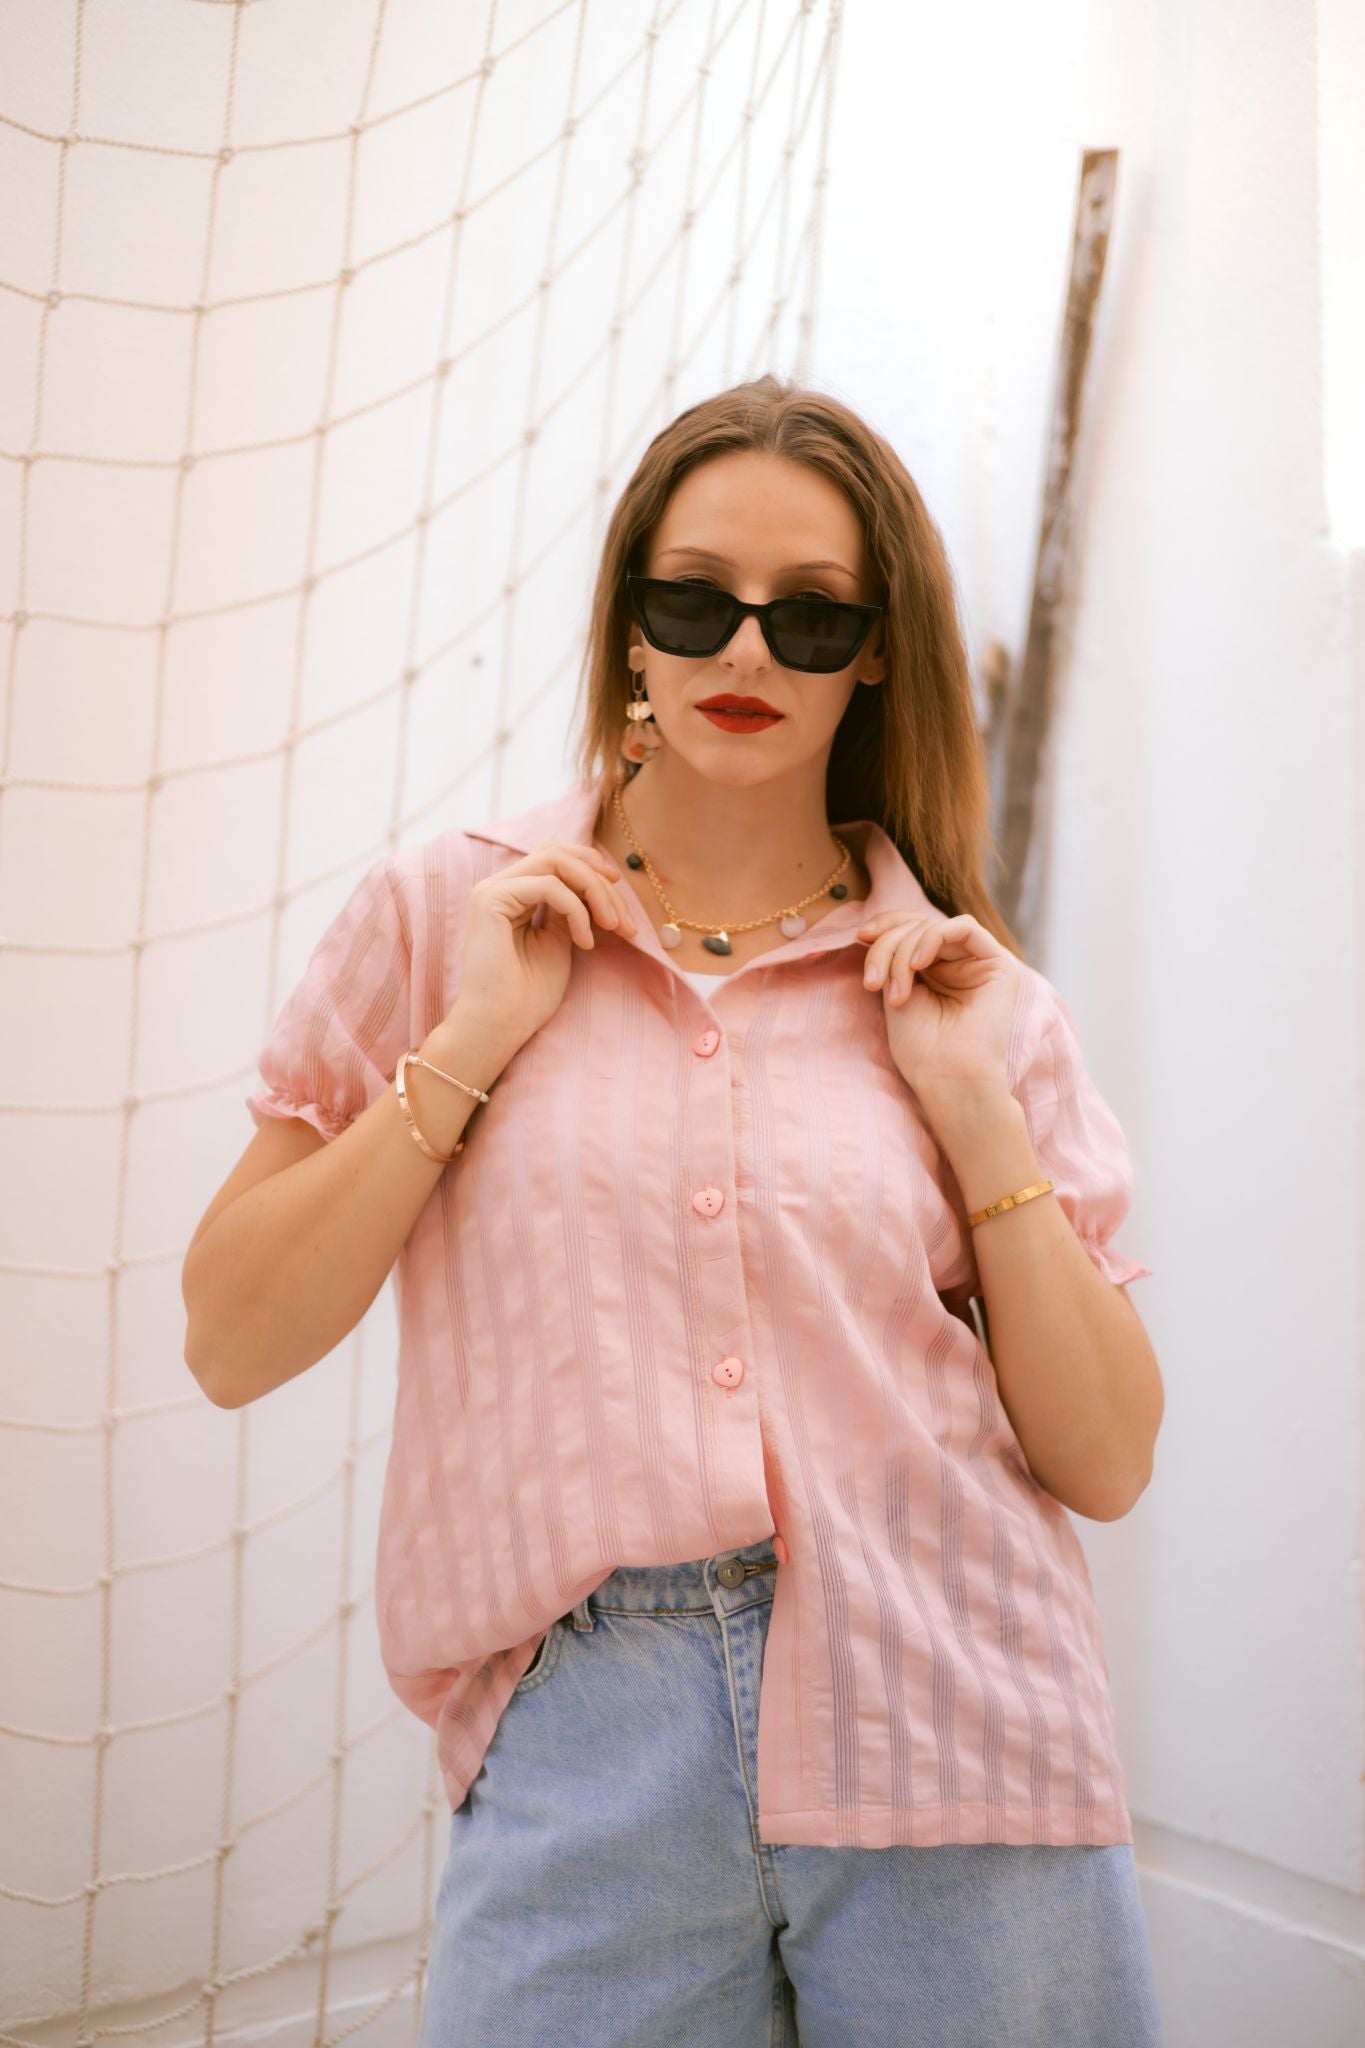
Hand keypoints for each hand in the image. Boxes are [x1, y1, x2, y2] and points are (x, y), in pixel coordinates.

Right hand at [454, 841, 638, 1051]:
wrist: (500, 1027)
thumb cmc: (528, 995)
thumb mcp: (560, 941)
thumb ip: (570, 909)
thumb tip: (595, 884)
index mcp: (514, 894)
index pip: (556, 858)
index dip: (592, 868)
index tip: (622, 898)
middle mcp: (500, 885)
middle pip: (558, 853)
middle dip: (599, 879)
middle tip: (624, 917)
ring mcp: (492, 890)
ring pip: (556, 862)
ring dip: (594, 892)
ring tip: (614, 926)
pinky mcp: (490, 900)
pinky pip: (549, 887)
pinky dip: (577, 911)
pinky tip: (585, 942)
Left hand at [856, 908, 1022, 1101]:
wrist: (948, 1080)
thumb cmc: (921, 1049)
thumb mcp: (894, 990)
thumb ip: (892, 956)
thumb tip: (872, 927)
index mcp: (935, 970)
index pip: (910, 928)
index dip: (886, 925)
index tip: (861, 938)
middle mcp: (959, 963)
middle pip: (917, 925)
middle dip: (888, 947)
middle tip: (873, 983)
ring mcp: (979, 963)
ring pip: (933, 927)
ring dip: (905, 952)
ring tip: (896, 992)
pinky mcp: (999, 965)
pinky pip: (964, 928)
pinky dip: (934, 937)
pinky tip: (919, 964)